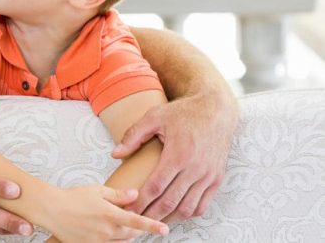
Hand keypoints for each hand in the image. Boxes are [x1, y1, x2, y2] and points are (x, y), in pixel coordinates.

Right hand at [44, 185, 168, 241]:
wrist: (52, 210)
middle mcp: (107, 231)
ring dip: (123, 234)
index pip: (137, 221)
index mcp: (110, 214)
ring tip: (114, 223)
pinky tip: (104, 230)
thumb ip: (118, 195)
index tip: (165, 230)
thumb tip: (136, 194)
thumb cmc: (73, 197)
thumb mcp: (97, 190)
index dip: (152, 226)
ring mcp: (99, 241)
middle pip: (131, 234)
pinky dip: (112, 240)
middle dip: (134, 228)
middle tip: (130, 218)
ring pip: (121, 241)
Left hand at [112, 93, 237, 221]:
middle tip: (135, 222)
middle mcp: (195, 168)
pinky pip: (202, 205)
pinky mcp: (217, 179)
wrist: (215, 110)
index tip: (127, 210)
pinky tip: (173, 214)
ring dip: (169, 219)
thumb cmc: (183, 112)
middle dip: (151, 216)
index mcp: (178, 154)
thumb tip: (115, 154)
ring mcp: (208, 176)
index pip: (156, 187)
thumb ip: (133, 135)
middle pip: (170, 203)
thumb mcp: (154, 117)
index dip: (140, 202)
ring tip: (152, 221)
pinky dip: (187, 213)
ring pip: (187, 208)